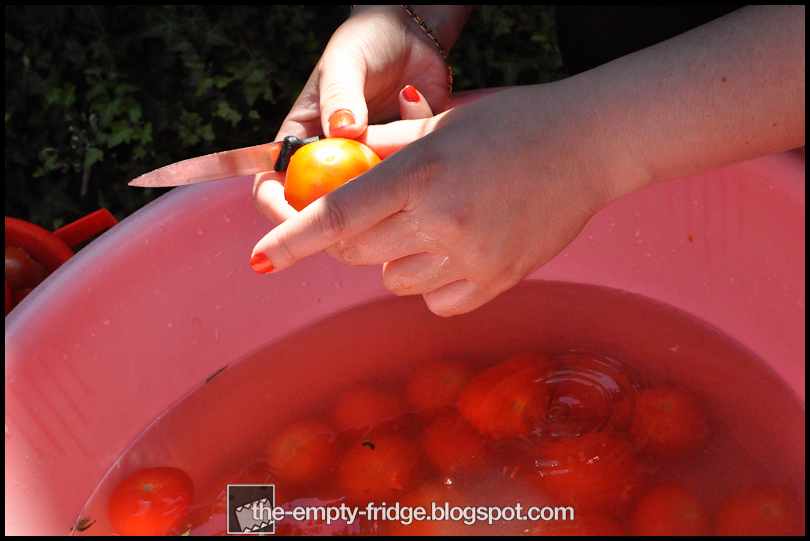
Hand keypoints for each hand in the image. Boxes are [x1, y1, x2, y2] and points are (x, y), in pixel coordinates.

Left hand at [251, 85, 617, 316]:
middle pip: (357, 254)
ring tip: (425, 226)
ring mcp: (472, 257)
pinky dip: (429, 282)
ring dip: (391, 259)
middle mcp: (443, 219)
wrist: (590, 146)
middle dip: (344, 241)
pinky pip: (435, 301)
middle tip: (361, 219)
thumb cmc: (514, 124)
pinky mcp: (497, 282)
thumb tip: (335, 163)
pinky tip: (453, 251)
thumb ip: (384, 148)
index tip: (261, 258)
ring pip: (393, 280)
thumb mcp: (443, 122)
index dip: (293, 238)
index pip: (340, 214)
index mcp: (423, 171)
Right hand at [254, 5, 469, 224]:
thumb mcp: (345, 60)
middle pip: (322, 210)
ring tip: (395, 121)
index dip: (278, 211)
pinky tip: (414, 97)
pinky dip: (415, 141)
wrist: (411, 32)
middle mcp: (332, 161)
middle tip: (365, 198)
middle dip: (341, 214)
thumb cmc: (365, 41)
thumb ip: (341, 94)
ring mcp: (368, 166)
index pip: (273, 186)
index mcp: (302, 141)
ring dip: (384, 174)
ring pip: (368, 201)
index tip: (299, 223)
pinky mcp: (402, 164)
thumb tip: (344, 131)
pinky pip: (408, 174)